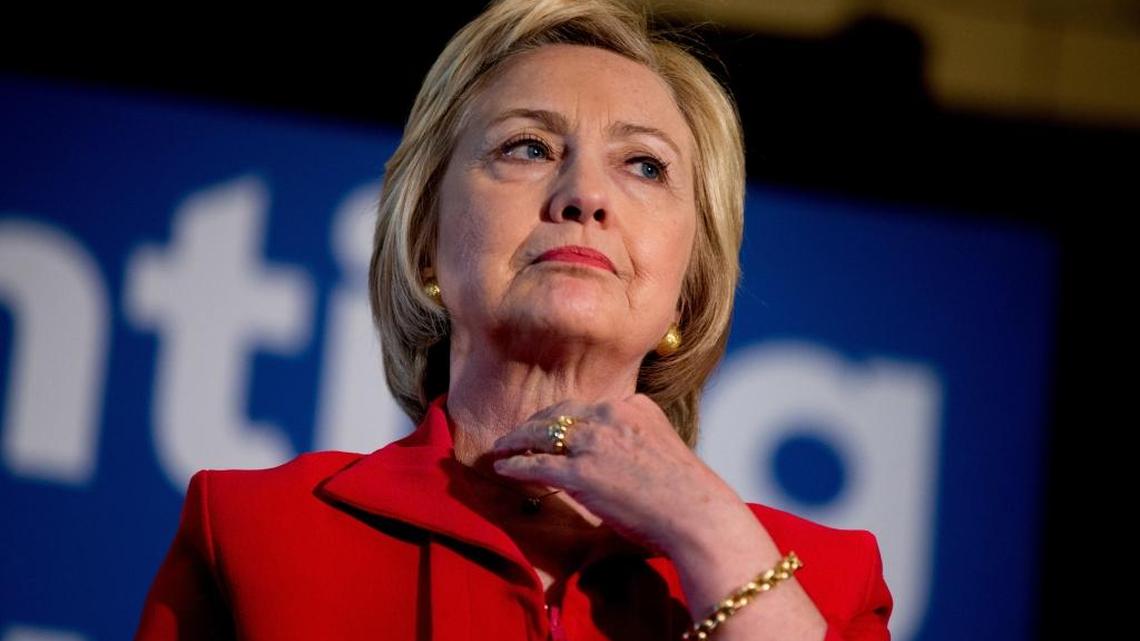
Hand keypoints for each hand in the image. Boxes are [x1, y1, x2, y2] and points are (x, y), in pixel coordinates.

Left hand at [488, 394, 748, 556]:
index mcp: (634, 406)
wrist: (697, 514)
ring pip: (542, 434)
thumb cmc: (687, 494)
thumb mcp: (663, 447)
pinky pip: (536, 465)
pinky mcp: (580, 473)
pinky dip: (515, 465)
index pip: (587, 407)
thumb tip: (617, 458)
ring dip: (517, 440)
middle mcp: (611, 416)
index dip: (564, 417)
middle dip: (535, 423)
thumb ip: (637, 442)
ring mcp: (594, 443)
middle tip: (517, 433)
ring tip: (502, 447)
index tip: (551, 425)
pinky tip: (502, 468)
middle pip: (560, 413)